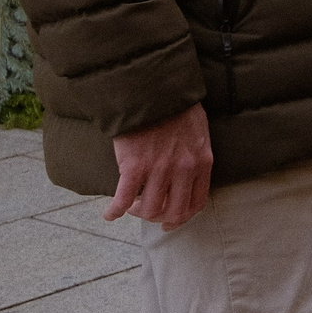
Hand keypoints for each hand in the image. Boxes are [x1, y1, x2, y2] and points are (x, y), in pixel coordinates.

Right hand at [105, 103, 212, 230]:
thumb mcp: (200, 134)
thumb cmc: (177, 110)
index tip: (170, 220)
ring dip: (138, 212)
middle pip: (173, 211)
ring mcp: (158, 169)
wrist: (154, 91)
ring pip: (148, 209)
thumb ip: (196, 158)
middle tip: (148, 213)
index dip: (182, 217)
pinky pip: (122, 199)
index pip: (196, 203)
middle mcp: (183, 170)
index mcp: (202, 162)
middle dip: (160, 218)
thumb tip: (187, 180)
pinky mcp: (134, 166)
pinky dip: (114, 211)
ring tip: (131, 206)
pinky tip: (109, 214)